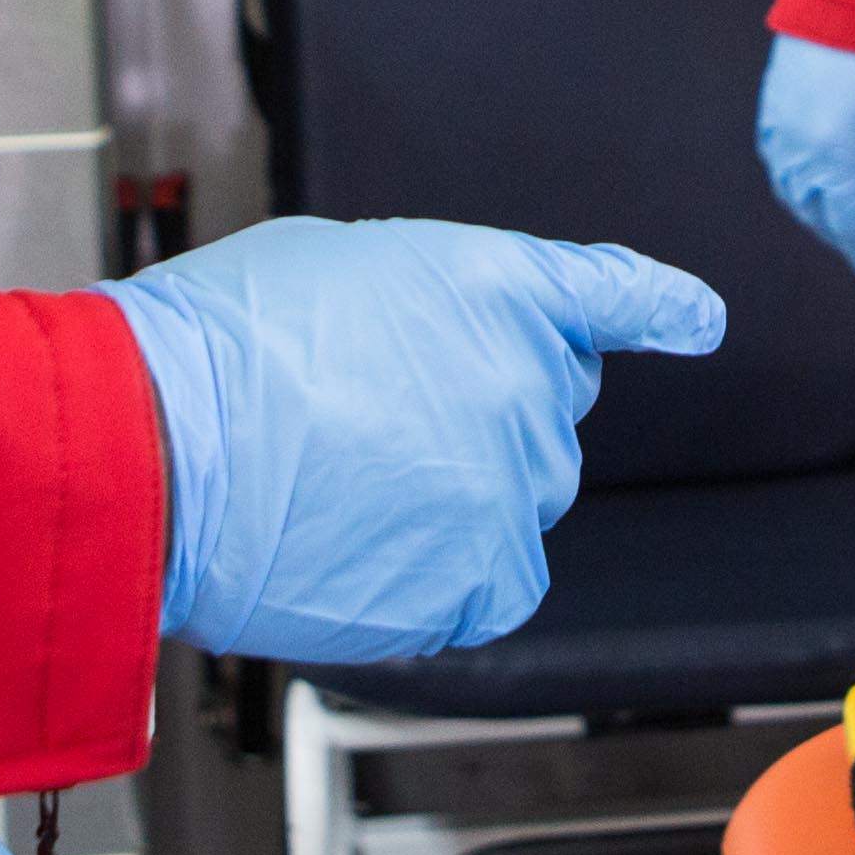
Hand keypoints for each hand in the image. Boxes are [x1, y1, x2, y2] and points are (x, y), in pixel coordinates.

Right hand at [106, 218, 726, 666]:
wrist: (156, 445)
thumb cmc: (212, 350)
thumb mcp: (333, 265)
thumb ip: (423, 305)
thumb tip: (428, 347)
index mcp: (496, 286)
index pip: (611, 297)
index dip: (661, 308)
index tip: (698, 321)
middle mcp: (525, 382)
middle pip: (549, 412)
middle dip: (482, 416)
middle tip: (376, 424)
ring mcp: (508, 484)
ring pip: (516, 501)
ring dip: (455, 499)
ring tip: (347, 489)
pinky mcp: (477, 576)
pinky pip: (490, 589)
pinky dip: (441, 584)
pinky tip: (370, 558)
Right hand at [756, 32, 854, 298]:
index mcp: (835, 161)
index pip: (854, 230)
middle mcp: (797, 149)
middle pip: (821, 216)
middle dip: (849, 239)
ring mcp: (780, 122)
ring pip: (794, 192)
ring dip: (822, 215)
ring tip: (851, 221)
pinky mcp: (775, 98)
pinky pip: (780, 160)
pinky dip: (800, 182)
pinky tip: (817, 179)